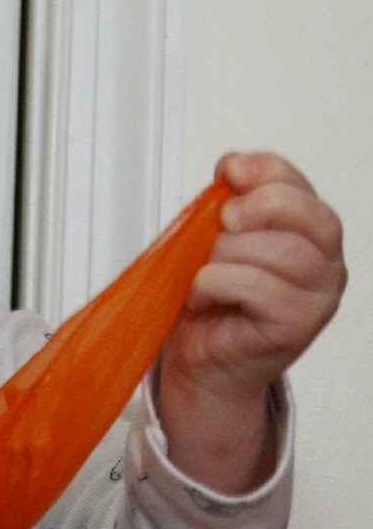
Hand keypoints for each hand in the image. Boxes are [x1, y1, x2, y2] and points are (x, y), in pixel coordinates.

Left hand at [158, 151, 345, 491]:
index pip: (301, 187)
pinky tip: (203, 296)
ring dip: (225, 254)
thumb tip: (232, 165)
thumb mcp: (220, 240)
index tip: (229, 170)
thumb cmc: (215, 302)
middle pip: (300, 214)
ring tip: (205, 273)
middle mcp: (326, 265)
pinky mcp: (296, 326)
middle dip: (250, 209)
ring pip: (276, 251)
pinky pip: (252, 285)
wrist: (206, 363)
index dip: (265, 171)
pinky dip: (214, 283)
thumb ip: (231, 202)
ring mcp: (317, 298)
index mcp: (313, 234)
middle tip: (220, 223)